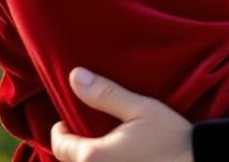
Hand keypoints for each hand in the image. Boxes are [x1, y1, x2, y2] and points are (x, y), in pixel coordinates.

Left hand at [50, 67, 190, 161]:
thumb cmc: (169, 136)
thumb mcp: (140, 108)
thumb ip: (105, 94)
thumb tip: (74, 76)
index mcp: (93, 156)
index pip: (60, 145)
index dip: (59, 131)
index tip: (64, 121)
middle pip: (69, 161)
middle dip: (71, 146)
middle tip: (81, 129)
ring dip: (85, 157)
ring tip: (98, 142)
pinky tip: (116, 155)